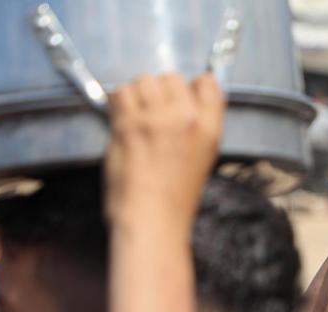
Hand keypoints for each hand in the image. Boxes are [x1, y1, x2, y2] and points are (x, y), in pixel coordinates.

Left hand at [104, 73, 224, 236]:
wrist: (152, 218)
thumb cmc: (175, 197)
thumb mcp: (202, 159)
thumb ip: (197, 128)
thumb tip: (181, 106)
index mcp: (210, 129)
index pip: (207, 83)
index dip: (191, 87)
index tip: (180, 98)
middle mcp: (185, 118)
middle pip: (171, 78)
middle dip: (160, 91)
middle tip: (152, 114)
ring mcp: (156, 118)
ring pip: (143, 81)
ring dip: (137, 95)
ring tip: (135, 117)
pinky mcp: (128, 123)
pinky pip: (120, 92)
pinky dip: (118, 103)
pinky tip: (121, 120)